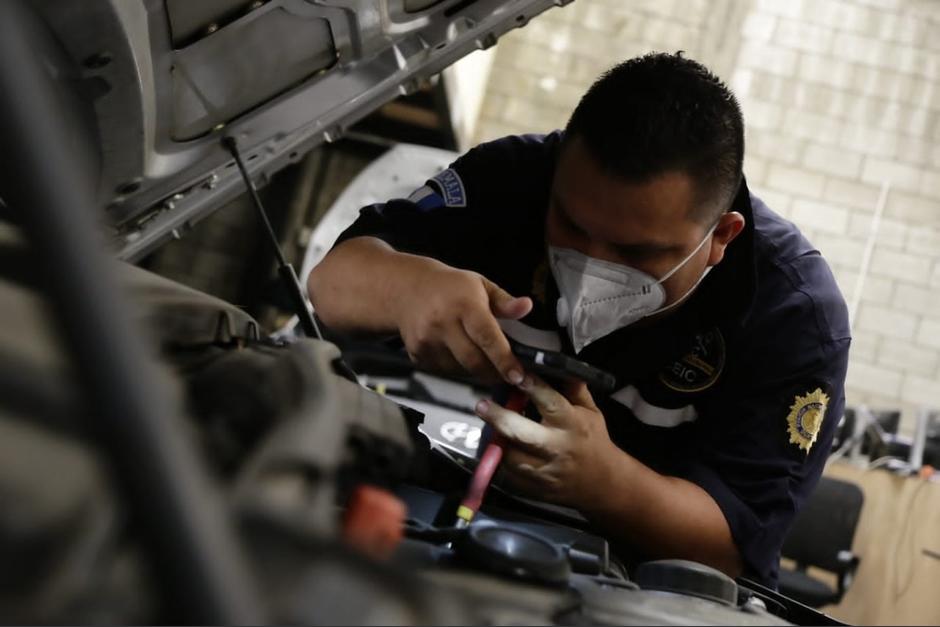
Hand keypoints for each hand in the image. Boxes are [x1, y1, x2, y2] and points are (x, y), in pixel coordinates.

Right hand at [396, 264, 531, 383]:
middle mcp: (443, 322)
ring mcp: (427, 340)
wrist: (406, 289)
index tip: (518, 376)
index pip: (487, 337)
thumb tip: (526, 307)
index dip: (504, 359)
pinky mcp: (417, 353)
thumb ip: (505, 301)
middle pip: (474, 360)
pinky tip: (458, 352)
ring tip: (481, 356)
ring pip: (460, 369)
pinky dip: (457, 368)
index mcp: (464, 304)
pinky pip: (444, 371)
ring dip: (476, 370)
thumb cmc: (448, 287)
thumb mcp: (480, 285)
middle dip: (494, 373)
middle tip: (508, 375)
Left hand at [474, 375, 617, 509]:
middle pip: (522, 433)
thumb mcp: (591, 412)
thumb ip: (574, 389)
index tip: (515, 375)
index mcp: (573, 425)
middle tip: (481, 405)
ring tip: (488, 427)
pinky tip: (498, 448)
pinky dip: (501, 460)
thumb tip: (559, 364)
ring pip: (511, 457)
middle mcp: (557, 448)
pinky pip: (509, 475)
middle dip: (499, 418)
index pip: (551, 402)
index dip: (531, 387)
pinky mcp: (535, 490)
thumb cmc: (593, 440)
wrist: (602, 483)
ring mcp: (545, 472)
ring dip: (496, 441)